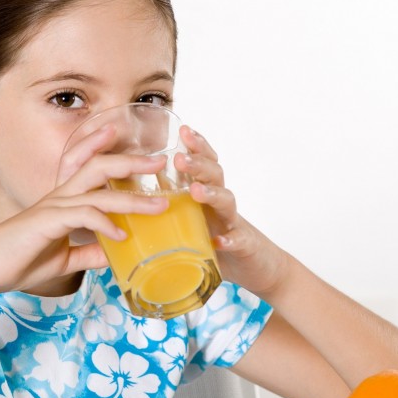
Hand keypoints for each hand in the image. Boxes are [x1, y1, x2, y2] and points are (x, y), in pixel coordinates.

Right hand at [0, 124, 168, 295]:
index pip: (92, 169)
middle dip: (131, 161)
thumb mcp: (64, 260)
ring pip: (99, 191)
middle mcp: (60, 197)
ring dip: (132, 198)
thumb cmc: (19, 263)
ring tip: (159, 205)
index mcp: (64, 202)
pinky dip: (106, 224)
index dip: (114, 155)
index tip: (142, 152)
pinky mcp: (47, 221)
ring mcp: (54, 207)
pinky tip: (121, 235)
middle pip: (100, 167)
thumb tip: (116, 252)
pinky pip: (83, 215)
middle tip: (161, 160)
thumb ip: (90, 252)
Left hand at [179, 125, 289, 296]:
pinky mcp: (244, 246)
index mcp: (208, 194)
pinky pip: (238, 240)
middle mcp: (221, 204)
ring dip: (212, 194)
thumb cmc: (218, 239)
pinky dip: (230, 239)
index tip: (184, 130)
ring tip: (196, 191)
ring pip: (227, 202)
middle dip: (198, 164)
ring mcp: (233, 224)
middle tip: (179, 158)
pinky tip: (220, 240)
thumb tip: (139, 192)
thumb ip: (175, 203)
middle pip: (214, 176)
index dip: (197, 146)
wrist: (257, 267)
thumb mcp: (195, 219)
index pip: (206, 163)